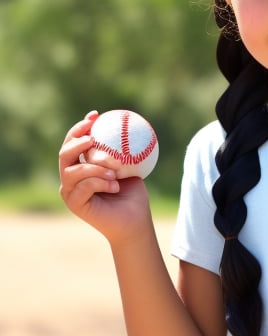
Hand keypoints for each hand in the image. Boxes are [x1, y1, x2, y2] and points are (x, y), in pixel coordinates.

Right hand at [58, 111, 150, 244]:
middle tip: (92, 136)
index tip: (95, 115)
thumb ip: (121, 148)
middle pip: (64, 153)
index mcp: (80, 166)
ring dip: (93, 167)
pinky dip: (99, 183)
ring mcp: (70, 192)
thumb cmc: (133, 193)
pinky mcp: (75, 204)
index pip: (73, 142)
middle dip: (76, 140)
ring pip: (72, 170)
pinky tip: (114, 185)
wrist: (135, 220)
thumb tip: (126, 121)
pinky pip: (83, 187)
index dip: (80, 127)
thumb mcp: (129, 165)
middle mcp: (71, 178)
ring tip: (112, 171)